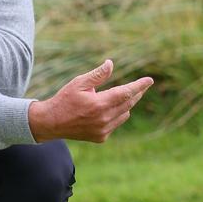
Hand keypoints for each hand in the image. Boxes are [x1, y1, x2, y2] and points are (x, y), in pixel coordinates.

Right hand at [28, 59, 153, 142]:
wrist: (52, 123)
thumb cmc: (65, 99)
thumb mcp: (79, 83)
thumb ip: (97, 75)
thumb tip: (111, 64)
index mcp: (99, 104)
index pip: (125, 93)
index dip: (139, 86)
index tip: (150, 80)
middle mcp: (104, 119)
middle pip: (128, 103)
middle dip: (136, 93)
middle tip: (141, 85)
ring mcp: (103, 130)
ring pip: (124, 113)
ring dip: (125, 104)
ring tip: (118, 96)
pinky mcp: (101, 137)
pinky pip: (116, 123)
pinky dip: (116, 114)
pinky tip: (105, 110)